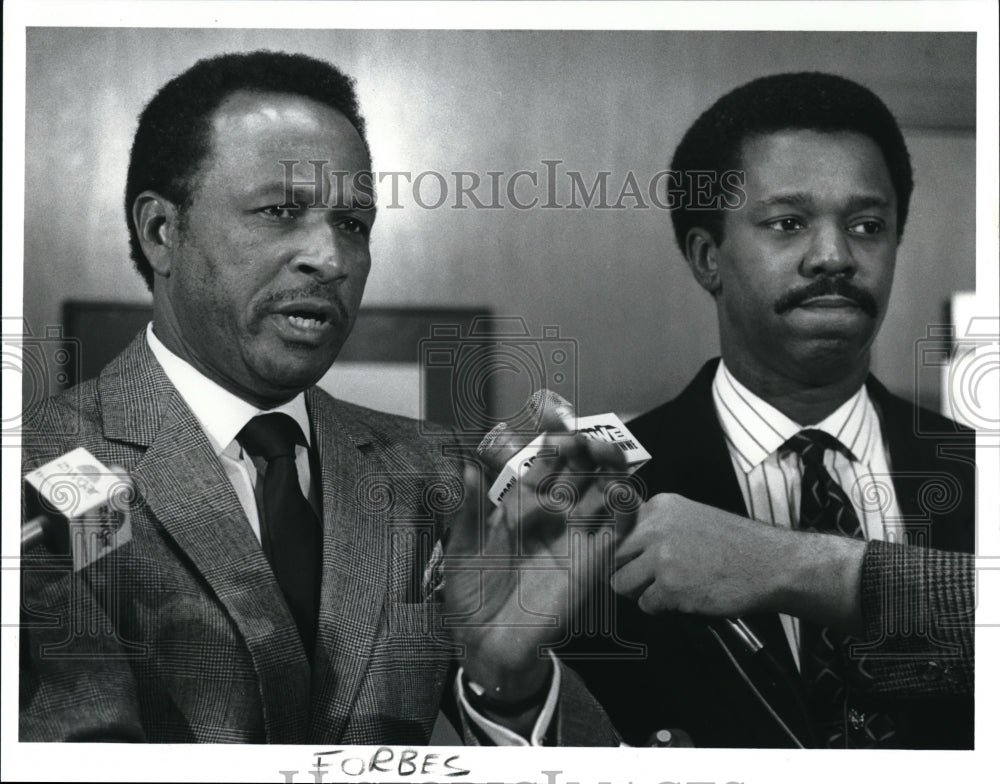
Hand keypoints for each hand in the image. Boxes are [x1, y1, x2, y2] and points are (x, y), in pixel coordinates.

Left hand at [442, 418, 637, 730]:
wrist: (488, 642)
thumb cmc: (471, 593)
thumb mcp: (461, 548)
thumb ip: (466, 509)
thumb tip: (464, 466)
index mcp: (521, 504)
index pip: (545, 462)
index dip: (553, 441)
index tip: (555, 424)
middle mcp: (552, 514)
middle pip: (580, 469)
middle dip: (586, 448)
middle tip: (584, 437)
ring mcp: (575, 536)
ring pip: (604, 491)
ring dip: (609, 470)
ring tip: (605, 453)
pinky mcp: (593, 562)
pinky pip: (617, 530)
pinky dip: (623, 508)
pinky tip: (619, 492)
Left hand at [611, 493, 864, 630]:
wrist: (772, 564)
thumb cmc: (736, 545)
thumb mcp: (690, 516)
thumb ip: (655, 525)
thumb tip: (618, 543)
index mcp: (660, 506)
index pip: (614, 527)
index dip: (618, 548)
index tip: (625, 558)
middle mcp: (656, 528)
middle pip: (611, 556)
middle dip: (625, 570)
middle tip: (645, 579)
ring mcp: (663, 558)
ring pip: (621, 583)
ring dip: (640, 592)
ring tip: (667, 589)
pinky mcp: (672, 588)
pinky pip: (645, 604)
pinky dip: (661, 608)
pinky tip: (683, 598)